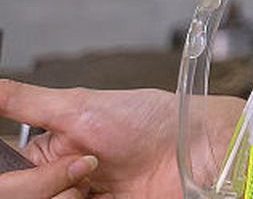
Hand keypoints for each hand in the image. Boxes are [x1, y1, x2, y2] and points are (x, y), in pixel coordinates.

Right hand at [0, 80, 244, 198]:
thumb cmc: (149, 120)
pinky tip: (107, 195)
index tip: (63, 161)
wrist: (197, 149)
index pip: (7, 178)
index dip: (24, 179)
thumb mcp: (81, 106)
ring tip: (101, 183)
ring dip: (68, 198)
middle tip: (87, 168)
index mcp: (47, 154)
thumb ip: (27, 101)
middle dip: (46, 186)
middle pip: (19, 197)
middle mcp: (58, 182)